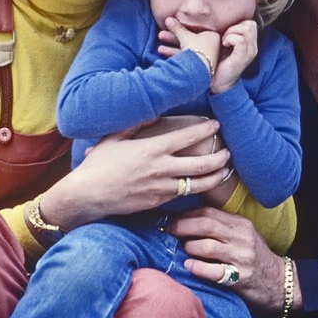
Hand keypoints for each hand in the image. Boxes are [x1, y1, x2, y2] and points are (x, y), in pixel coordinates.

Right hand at [40, 120, 230, 230]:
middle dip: (220, 157)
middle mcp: (161, 169)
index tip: (216, 125)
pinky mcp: (158, 203)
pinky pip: (183, 196)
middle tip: (229, 152)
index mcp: (152, 150)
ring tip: (225, 170)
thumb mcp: (114, 137)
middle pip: (202, 164)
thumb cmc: (98, 164)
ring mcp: (161, 189)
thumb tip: (155, 114)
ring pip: (199, 184)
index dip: (206, 130)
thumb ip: (136, 124)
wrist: (88, 195)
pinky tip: (204, 184)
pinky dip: (197, 189)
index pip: (187, 138)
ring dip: (216, 176)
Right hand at [163, 17, 220, 77]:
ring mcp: (207, 58)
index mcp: (214, 36)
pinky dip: (177, 56)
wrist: (198, 71)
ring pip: (187, 50)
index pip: (195, 29)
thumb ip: (177, 28)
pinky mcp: (201, 67)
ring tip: (159, 49)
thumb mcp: (184, 35)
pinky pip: (188, 58)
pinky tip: (164, 55)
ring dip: (172, 48)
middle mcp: (212, 47)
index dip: (181, 28)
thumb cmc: (196, 49)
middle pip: (190, 40)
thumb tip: (168, 19)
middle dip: (173, 38)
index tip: (170, 27)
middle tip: (160, 35)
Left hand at [169, 206, 299, 311]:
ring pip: (207, 246)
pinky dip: (197, 268)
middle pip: (205, 225)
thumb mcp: (242, 236)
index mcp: (240, 224)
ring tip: (181, 250)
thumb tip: (187, 221)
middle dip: (182, 227)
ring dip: (189, 247)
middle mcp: (241, 237)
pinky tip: (188, 266)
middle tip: (168, 231)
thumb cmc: (254, 257)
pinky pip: (214, 271)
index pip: (208, 212)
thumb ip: (221, 227)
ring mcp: (241, 257)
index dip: (186, 214)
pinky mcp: (240, 277)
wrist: (280, 281)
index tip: (171, 219)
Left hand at [211, 20, 257, 92]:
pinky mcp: (243, 58)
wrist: (217, 82)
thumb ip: (230, 33)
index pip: (251, 23)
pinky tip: (224, 45)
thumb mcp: (226, 44)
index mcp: (250, 44)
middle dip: (235, 27)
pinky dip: (230, 38)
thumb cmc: (218, 62)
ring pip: (246, 29)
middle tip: (225, 38)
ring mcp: (250, 53)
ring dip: (232, 32)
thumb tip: (222, 18)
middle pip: (250, 24)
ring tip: (224, 41)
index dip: (238, 24)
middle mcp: (253, 48)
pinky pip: (240, 40)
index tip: (226, 34)